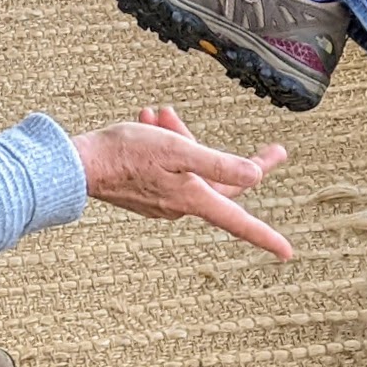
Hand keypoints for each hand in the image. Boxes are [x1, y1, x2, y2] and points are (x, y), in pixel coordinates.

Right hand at [75, 106, 293, 257]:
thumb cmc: (127, 154)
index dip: (265, 236)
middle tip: (266, 145)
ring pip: (191, 168)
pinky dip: (165, 144)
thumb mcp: (179, 150)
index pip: (238, 221)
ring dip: (183, 137)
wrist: (79, 164)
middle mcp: (180, 206)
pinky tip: (150, 122)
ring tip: (161, 113)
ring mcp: (162, 201)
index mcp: (193, 198)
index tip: (287, 252)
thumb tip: (254, 177)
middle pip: (221, 183)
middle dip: (228, 155)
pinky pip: (169, 168)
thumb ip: (218, 164)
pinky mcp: (146, 193)